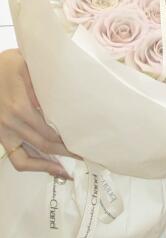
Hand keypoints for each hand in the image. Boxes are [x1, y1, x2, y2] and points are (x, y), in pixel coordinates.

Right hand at [0, 49, 76, 177]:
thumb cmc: (6, 65)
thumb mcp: (26, 65)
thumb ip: (42, 83)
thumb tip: (61, 100)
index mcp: (20, 108)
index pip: (49, 131)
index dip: (67, 140)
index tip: (84, 142)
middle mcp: (11, 124)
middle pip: (43, 145)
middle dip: (66, 153)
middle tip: (86, 156)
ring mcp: (5, 133)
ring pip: (28, 159)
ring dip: (49, 166)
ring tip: (68, 171)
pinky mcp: (2, 136)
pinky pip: (16, 158)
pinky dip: (32, 166)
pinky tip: (48, 167)